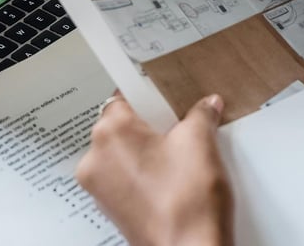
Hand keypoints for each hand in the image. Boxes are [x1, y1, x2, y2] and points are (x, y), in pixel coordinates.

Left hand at [76, 94, 233, 245]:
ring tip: (178, 154)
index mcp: (110, 132)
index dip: (147, 93)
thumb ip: (201, 114)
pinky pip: (124, 177)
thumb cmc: (187, 204)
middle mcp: (95, 159)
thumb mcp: (200, 142)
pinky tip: (171, 176)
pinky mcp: (111, 209)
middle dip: (150, 123)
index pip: (123, 96)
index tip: (165, 95)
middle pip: (121, 124)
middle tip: (178, 125)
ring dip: (146, 149)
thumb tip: (207, 105)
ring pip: (122, 152)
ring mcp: (100, 188)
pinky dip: (143, 172)